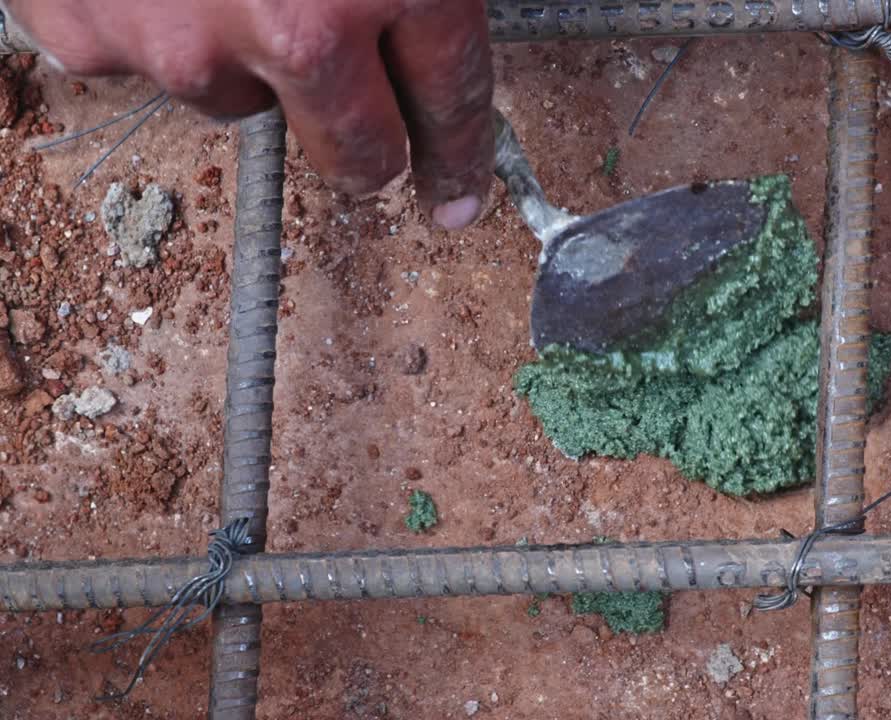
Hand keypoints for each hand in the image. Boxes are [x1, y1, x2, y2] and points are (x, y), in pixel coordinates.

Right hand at [5, 0, 493, 228]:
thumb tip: (424, 16)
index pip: (449, 98)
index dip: (459, 155)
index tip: (457, 196)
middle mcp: (296, 28)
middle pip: (356, 151)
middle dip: (370, 150)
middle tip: (368, 137)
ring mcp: (181, 40)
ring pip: (238, 101)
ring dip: (244, 58)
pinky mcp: (88, 31)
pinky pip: (138, 58)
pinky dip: (151, 18)